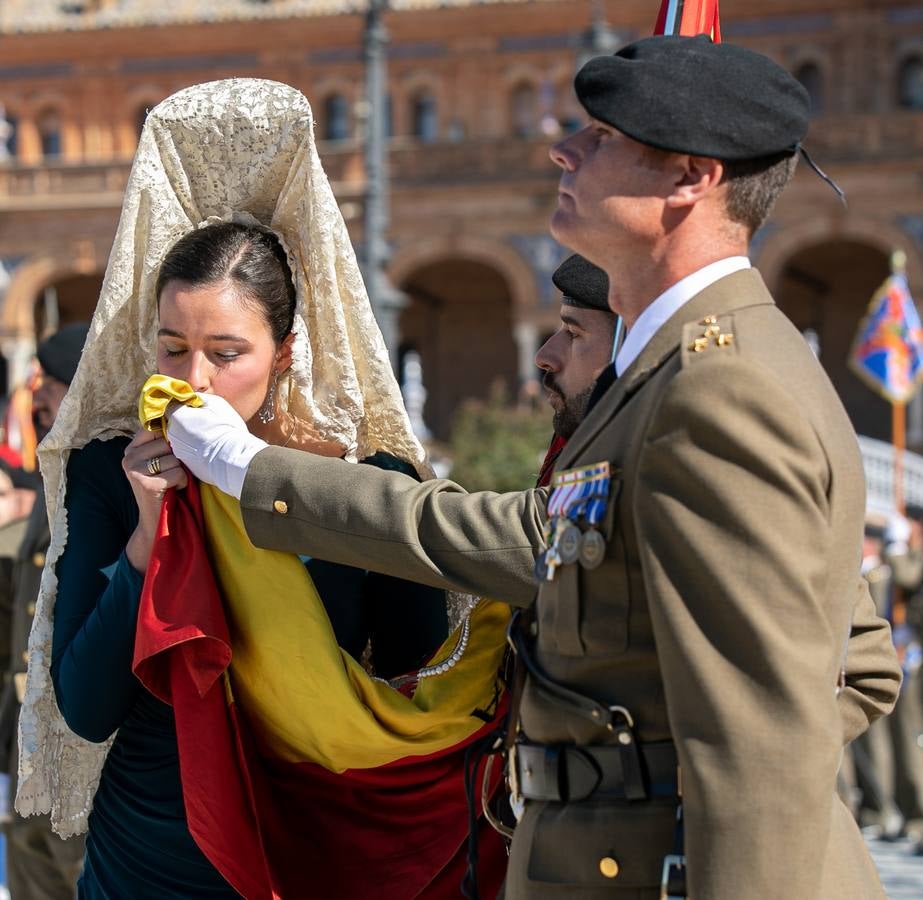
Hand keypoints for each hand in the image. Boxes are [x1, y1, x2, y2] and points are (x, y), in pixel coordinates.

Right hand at [122, 428, 186, 572]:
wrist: (157, 521)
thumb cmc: (166, 486)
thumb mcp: (161, 461)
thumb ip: (164, 441)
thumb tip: (179, 414)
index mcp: (132, 447)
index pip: (157, 428)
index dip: (172, 439)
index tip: (172, 454)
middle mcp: (128, 456)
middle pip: (168, 443)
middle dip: (178, 459)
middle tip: (170, 474)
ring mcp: (133, 470)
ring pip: (174, 458)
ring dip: (181, 473)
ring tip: (171, 483)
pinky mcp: (144, 484)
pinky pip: (177, 473)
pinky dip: (182, 483)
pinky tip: (173, 490)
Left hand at [167, 393, 266, 499]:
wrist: (233, 459)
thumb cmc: (226, 428)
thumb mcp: (215, 403)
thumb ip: (198, 397)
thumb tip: (191, 397)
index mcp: (176, 416)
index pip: (171, 404)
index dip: (185, 404)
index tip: (197, 406)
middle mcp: (171, 434)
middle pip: (176, 422)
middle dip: (187, 420)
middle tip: (206, 421)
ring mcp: (177, 451)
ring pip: (182, 437)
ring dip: (191, 435)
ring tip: (210, 436)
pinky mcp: (185, 464)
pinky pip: (188, 451)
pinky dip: (196, 448)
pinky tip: (210, 448)